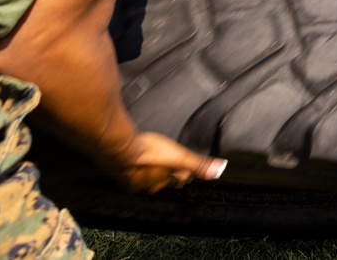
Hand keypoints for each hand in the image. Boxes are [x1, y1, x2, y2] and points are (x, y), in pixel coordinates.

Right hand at [112, 132, 226, 193]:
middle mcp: (145, 186)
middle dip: (167, 175)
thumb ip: (198, 164)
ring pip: (144, 178)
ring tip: (152, 165)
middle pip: (161, 182)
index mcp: (161, 183)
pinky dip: (132, 168)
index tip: (188, 167)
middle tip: (170, 165)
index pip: (178, 180)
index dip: (185, 172)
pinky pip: (128, 173)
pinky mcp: (115, 173)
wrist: (117, 149)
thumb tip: (220, 170)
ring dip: (149, 172)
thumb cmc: (148, 153)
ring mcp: (129, 181)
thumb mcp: (179, 156)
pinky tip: (131, 162)